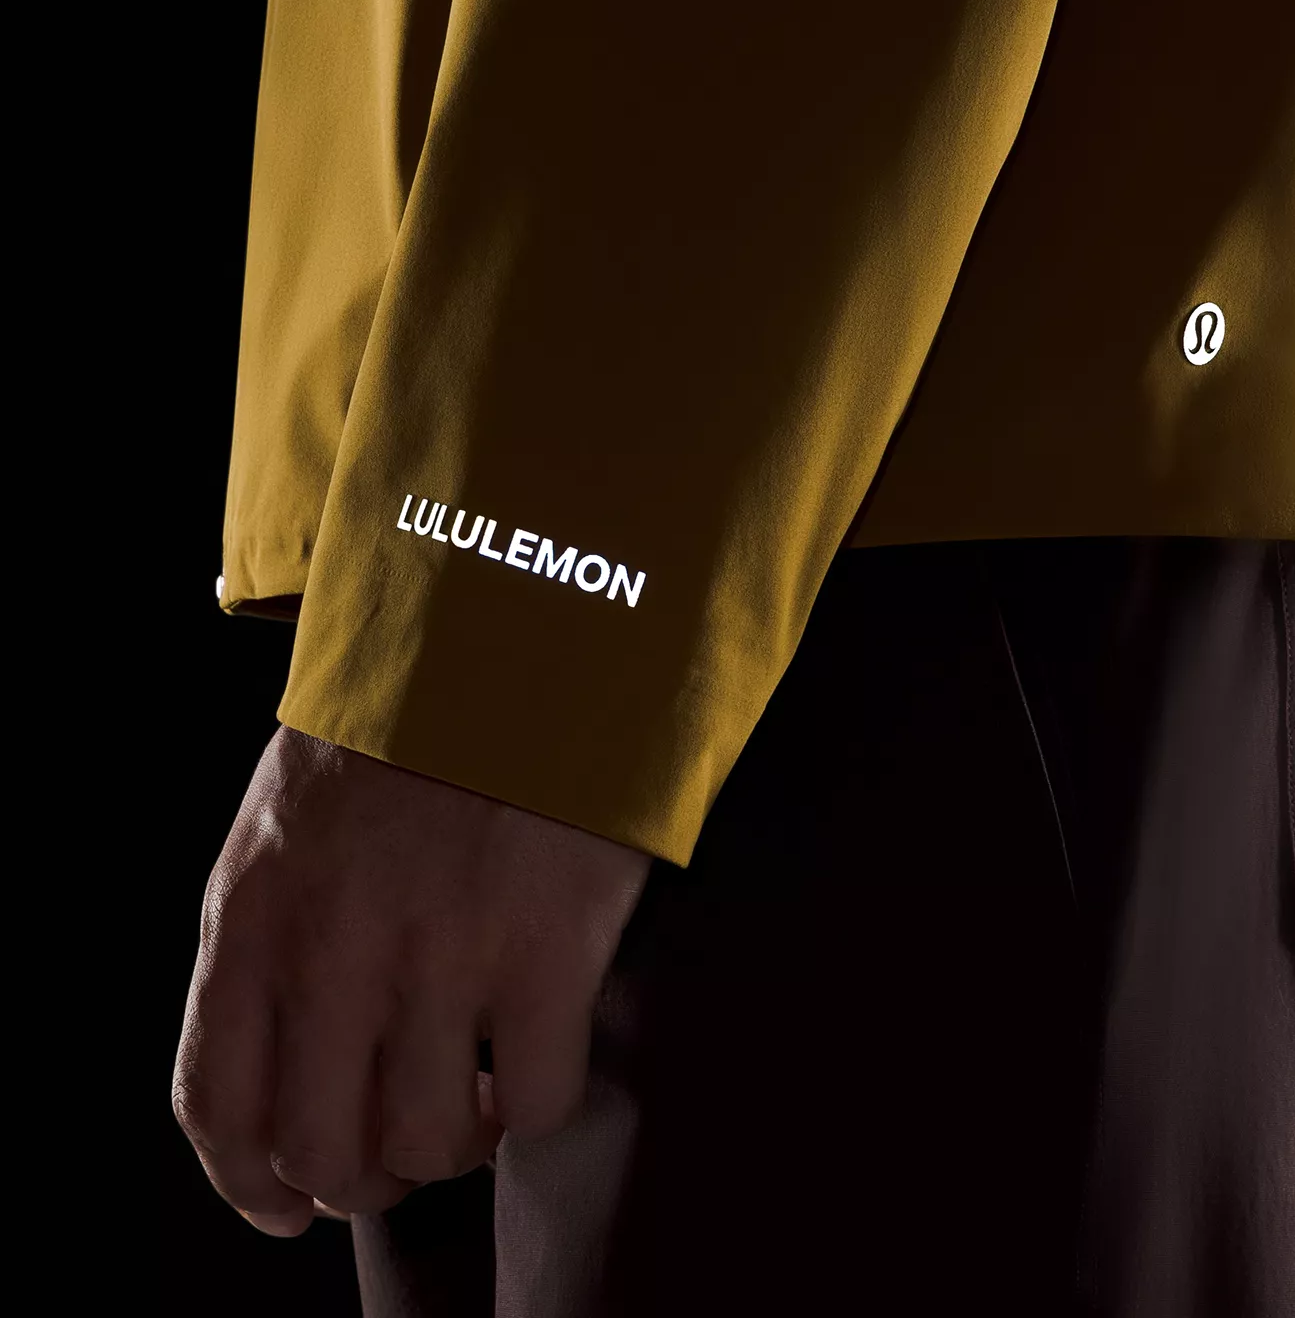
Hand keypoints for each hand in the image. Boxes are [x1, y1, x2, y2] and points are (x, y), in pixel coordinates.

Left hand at [173, 725, 650, 1232]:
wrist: (527, 621)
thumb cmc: (412, 723)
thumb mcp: (291, 815)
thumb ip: (273, 934)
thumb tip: (290, 1071)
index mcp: (255, 908)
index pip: (217, 1102)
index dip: (251, 1181)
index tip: (289, 1203)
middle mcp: (334, 943)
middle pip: (322, 1147)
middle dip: (365, 1173)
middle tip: (406, 1140)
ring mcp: (443, 948)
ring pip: (425, 1143)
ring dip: (453, 1143)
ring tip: (475, 1092)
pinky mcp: (548, 945)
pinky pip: (533, 1101)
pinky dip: (533, 1105)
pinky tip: (533, 1056)